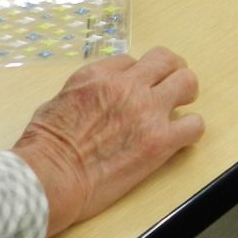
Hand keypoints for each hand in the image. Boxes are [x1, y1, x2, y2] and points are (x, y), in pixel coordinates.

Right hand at [11, 47, 203, 237]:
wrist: (49, 178)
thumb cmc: (43, 148)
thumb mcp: (56, 103)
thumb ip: (83, 93)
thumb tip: (94, 99)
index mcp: (98, 75)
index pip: (132, 61)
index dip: (135, 76)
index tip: (133, 91)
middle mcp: (127, 86)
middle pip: (166, 60)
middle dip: (170, 73)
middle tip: (168, 89)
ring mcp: (147, 111)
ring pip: (187, 83)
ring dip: (185, 95)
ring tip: (178, 110)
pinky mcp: (159, 141)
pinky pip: (194, 125)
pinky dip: (190, 130)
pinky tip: (178, 139)